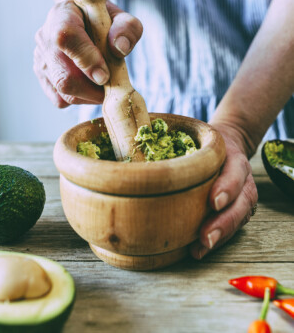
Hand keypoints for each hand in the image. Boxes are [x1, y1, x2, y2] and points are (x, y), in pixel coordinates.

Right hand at [33, 0, 142, 107]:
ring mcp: (41, 60)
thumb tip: (120, 47)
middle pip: (64, 76)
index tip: (105, 76)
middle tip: (113, 87)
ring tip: (105, 85)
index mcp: (62, 15)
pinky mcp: (43, 78)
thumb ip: (126, 28)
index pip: (66, 37)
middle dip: (94, 89)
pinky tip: (91, 86)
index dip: (87, 59)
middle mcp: (45, 38)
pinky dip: (81, 99)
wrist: (85, 22)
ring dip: (91, 96)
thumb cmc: (105, 21)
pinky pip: (61, 100)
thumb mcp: (121, 17)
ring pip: (64, 92)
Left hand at [189, 123, 257, 258]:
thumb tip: (145, 148)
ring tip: (201, 248)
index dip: (227, 187)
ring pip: (239, 219)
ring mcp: (243, 197)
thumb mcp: (200, 137)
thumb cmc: (207, 144)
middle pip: (241, 203)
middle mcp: (243, 180)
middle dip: (224, 222)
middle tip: (206, 237)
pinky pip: (232, 228)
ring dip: (221, 236)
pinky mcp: (238, 210)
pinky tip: (199, 250)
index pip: (235, 173)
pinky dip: (217, 240)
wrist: (228, 147)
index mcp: (234, 159)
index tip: (213, 202)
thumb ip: (181, 143)